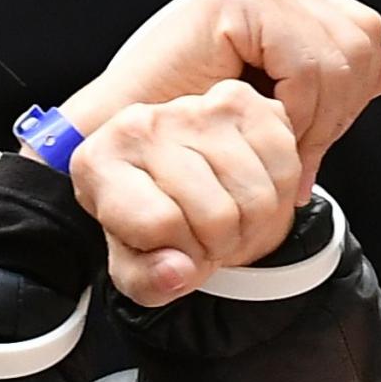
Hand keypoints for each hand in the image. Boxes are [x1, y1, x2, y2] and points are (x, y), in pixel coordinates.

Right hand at [57, 0, 380, 198]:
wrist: (115, 135)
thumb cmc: (176, 119)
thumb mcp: (273, 99)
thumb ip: (333, 80)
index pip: (361, 37)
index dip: (344, 102)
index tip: (308, 149)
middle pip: (362, 41)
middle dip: (335, 112)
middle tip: (294, 156)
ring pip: (344, 55)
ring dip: (315, 116)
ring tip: (272, 143)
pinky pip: (308, 65)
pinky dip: (295, 108)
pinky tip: (258, 122)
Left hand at [70, 81, 302, 306]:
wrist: (168, 182)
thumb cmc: (145, 221)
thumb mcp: (135, 268)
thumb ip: (148, 281)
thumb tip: (178, 273)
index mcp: (97, 164)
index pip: (159, 225)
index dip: (180, 258)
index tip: (176, 256)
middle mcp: (137, 126)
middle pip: (214, 214)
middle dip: (221, 245)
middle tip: (209, 241)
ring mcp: (189, 108)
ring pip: (254, 195)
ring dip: (253, 225)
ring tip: (229, 222)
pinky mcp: (237, 100)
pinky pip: (283, 163)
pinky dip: (279, 194)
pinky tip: (250, 195)